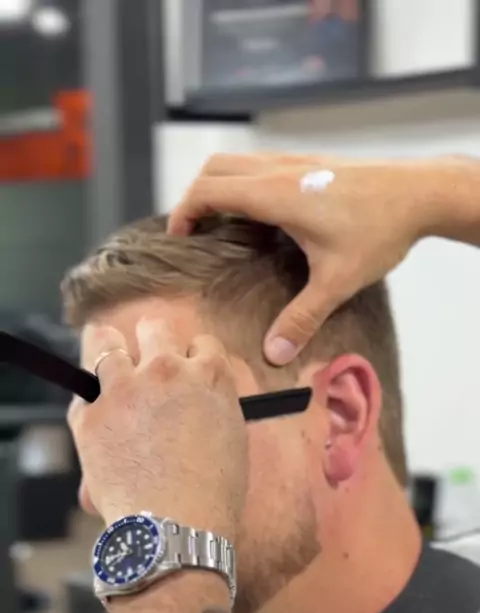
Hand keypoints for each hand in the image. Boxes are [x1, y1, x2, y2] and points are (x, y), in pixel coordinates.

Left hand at [68, 320, 247, 540]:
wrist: (176, 529)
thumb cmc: (212, 496)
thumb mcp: (232, 438)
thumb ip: (214, 404)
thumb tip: (195, 400)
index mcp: (211, 375)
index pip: (201, 342)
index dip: (192, 358)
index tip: (186, 375)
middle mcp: (167, 371)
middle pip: (154, 328)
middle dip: (152, 344)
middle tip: (148, 370)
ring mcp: (124, 389)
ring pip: (104, 340)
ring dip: (108, 351)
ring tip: (109, 367)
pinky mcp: (89, 414)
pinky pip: (82, 390)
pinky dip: (89, 400)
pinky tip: (98, 418)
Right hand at [168, 152, 434, 363]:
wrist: (421, 192)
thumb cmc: (380, 230)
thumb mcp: (338, 281)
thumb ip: (303, 318)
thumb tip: (275, 352)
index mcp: (276, 194)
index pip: (208, 191)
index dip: (184, 213)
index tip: (179, 240)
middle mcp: (280, 170)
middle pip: (214, 167)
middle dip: (194, 197)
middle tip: (194, 232)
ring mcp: (296, 161)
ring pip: (238, 161)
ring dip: (219, 186)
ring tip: (221, 225)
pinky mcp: (310, 161)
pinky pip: (261, 164)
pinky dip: (244, 183)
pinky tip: (261, 217)